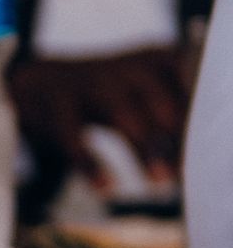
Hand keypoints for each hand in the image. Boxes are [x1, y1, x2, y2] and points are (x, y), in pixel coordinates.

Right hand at [10, 46, 188, 190]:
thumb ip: (174, 121)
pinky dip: (90, 164)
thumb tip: (205, 161)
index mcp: (158, 58)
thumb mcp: (146, 97)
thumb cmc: (110, 98)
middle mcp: (127, 65)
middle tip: (188, 175)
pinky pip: (74, 136)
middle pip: (161, 102)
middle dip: (177, 140)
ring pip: (123, 114)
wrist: (42, 83)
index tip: (206, 156)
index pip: (189, 89)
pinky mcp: (57, 101)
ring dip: (144, 149)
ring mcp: (90, 80)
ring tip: (159, 184)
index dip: (198, 123)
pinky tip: (106, 188)